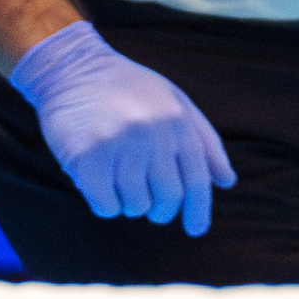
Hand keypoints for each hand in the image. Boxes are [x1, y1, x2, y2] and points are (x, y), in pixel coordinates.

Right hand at [10, 20, 235, 234]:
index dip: (199, 211)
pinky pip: (107, 206)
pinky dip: (105, 203)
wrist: (71, 69)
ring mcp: (118, 146)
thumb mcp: (175, 101)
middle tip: (149, 203)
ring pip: (136, 206)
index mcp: (177, 120)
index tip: (195, 229)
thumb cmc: (128, 89)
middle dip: (160, 209)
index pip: (197, 180)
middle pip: (168, 199)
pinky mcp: (87, 158)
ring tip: (119, 179)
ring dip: (129, 202)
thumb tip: (227, 181)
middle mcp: (151, 133)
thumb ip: (204, 141)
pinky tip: (99, 183)